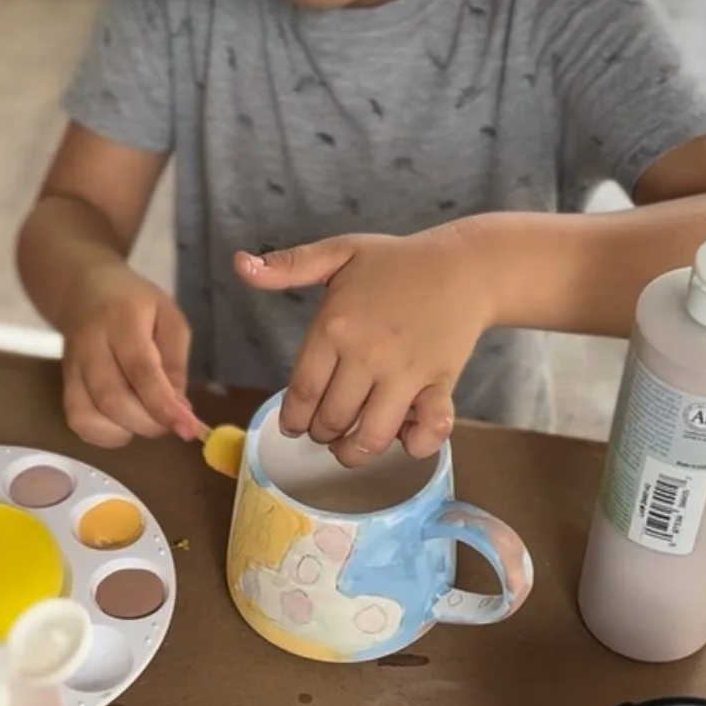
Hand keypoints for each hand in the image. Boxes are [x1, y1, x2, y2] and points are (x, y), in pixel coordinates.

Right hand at [60, 262, 197, 448]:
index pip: (140, 370)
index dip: (163, 405)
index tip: (188, 428)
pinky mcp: (63, 383)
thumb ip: (175, 362)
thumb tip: (179, 409)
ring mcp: (72, 366)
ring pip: (89, 415)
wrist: (82, 289)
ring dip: (126, 431)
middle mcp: (90, 345)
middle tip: (172, 423)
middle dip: (148, 423)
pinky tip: (124, 425)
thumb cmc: (134, 303)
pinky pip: (77, 420)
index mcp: (121, 321)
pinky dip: (104, 435)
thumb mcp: (168, 318)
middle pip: (112, 399)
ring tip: (148, 420)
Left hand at [235, 224, 492, 464]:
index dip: (293, 419)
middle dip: (321, 434)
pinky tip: (405, 440)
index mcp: (335, 327)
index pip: (301, 392)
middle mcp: (367, 355)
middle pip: (331, 419)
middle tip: (324, 431)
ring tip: (348, 448)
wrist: (465, 266)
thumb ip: (289, 265)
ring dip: (355, 452)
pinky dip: (416, 445)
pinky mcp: (440, 384)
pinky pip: (429, 430)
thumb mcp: (339, 253)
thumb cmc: (398, 262)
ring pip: (371, 436)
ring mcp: (405, 373)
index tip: (293, 426)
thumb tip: (240, 265)